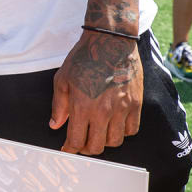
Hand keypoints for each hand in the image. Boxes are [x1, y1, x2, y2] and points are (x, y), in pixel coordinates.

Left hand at [50, 33, 142, 154]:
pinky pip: (132, 130)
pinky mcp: (136, 104)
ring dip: (104, 142)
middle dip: (86, 149)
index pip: (77, 140)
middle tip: (81, 143)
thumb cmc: (83, 58)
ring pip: (115, 141)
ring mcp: (122, 109)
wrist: (110, 42)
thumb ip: (59, 105)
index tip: (66, 150)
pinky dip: (122, 133)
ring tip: (97, 134)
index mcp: (83, 106)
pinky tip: (114, 125)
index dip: (70, 149)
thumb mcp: (62, 80)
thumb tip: (55, 125)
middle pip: (97, 146)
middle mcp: (104, 112)